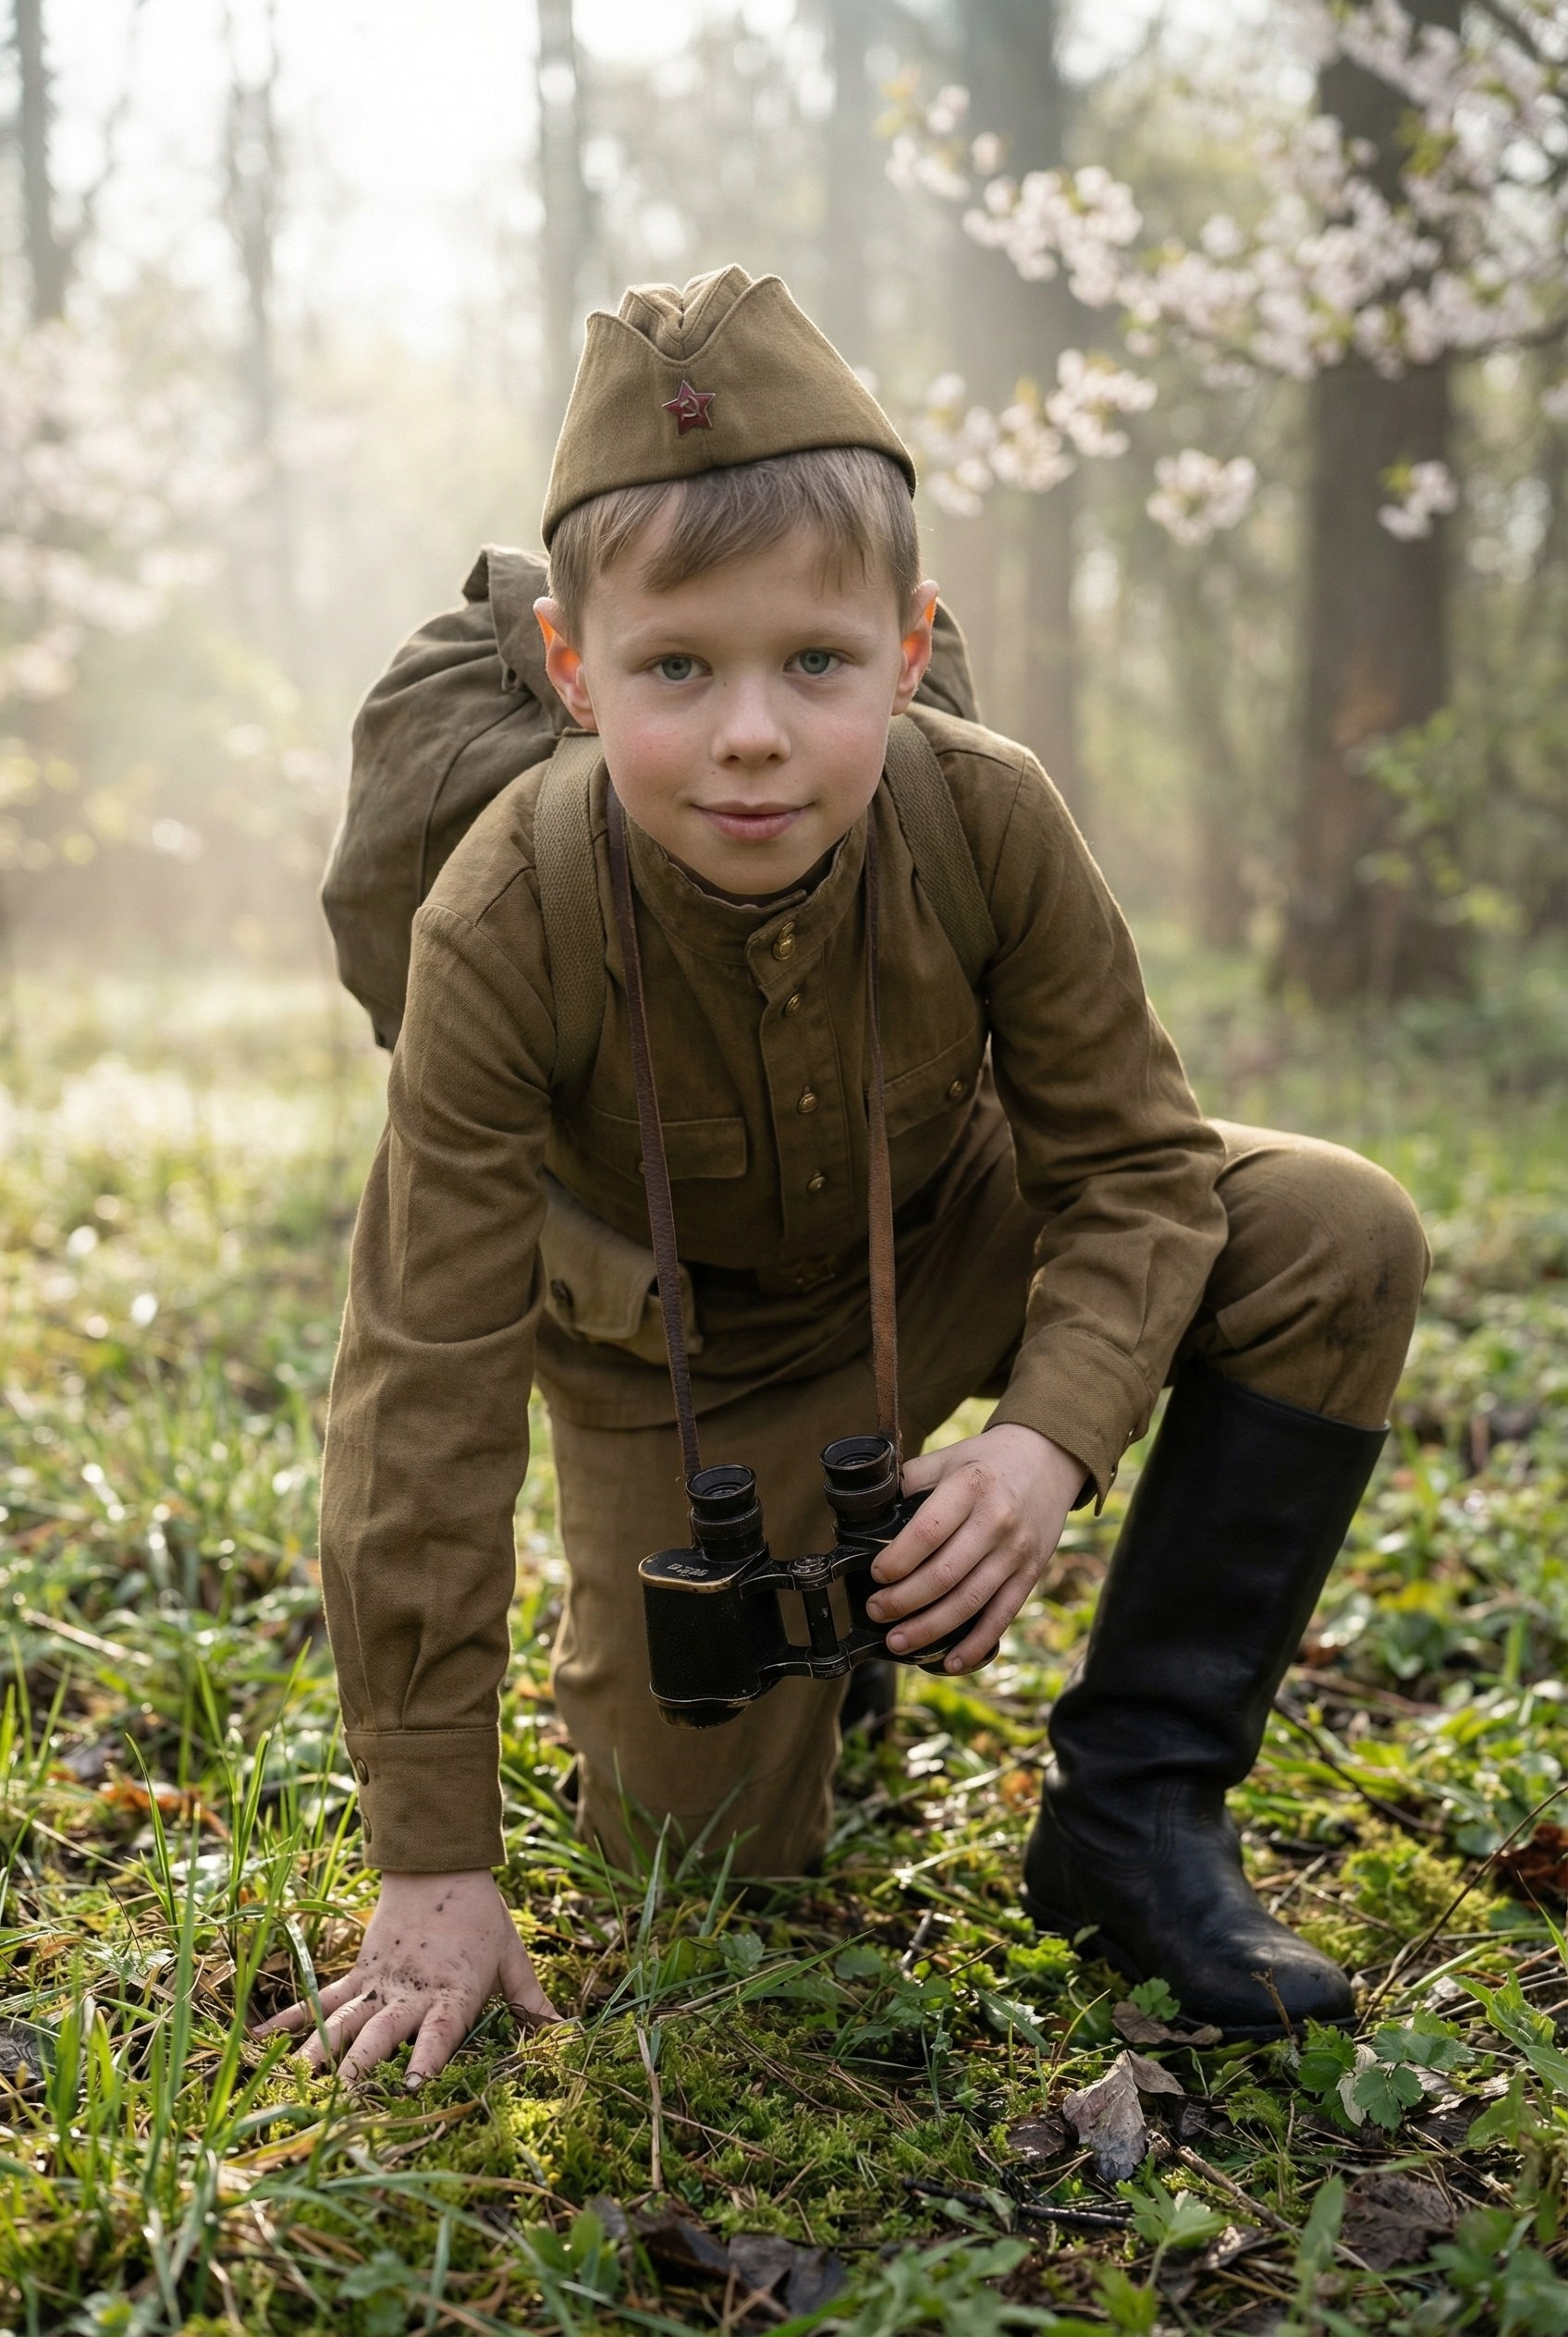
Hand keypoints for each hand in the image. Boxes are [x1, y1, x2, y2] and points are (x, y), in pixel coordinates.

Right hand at [250, 1869, 560, 2087]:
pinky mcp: (360, 1971)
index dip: (428, 2058)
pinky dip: (292, 2018)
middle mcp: (410, 1992)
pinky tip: (260, 2041)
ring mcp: (379, 1981)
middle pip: (382, 2031)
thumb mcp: (513, 1957)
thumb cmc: (481, 1917)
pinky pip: (324, 1997)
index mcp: (452, 1992)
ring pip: (344, 2019)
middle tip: (344, 2097)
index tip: (412, 2086)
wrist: (439, 1865)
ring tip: (297, 2080)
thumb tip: (569, 2037)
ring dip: (320, 2049)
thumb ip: (533, 2002)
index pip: (441, 2031)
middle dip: (363, 2065)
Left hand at [864, 1424, 1085, 1673]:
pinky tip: (951, 1662)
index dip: (898, 1559)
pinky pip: (1002, 1615)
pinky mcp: (1031, 1573)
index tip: (875, 1574)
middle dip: (904, 1601)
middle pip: (945, 1574)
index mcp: (970, 1486)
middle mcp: (996, 1520)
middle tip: (876, 1611)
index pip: (929, 1531)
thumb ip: (911, 1482)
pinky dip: (977, 1644)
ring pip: (969, 1601)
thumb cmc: (987, 1461)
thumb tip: (871, 1516)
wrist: (1050, 1458)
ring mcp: (1016, 1551)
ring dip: (930, 1628)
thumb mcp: (948, 1457)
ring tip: (897, 1642)